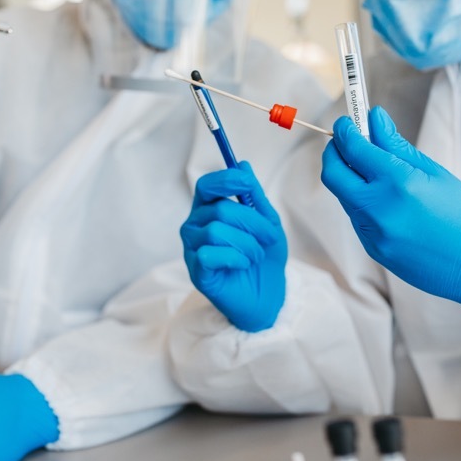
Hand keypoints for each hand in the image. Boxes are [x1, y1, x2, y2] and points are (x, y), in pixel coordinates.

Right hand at [180, 162, 286, 331]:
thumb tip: (243, 164)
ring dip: (246, 244)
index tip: (247, 183)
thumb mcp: (267, 223)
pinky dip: (234, 258)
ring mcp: (192, 249)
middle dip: (253, 222)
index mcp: (209, 210)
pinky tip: (241, 265)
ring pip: (216, 231)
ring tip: (255, 256)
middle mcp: (195, 227)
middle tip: (268, 238)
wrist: (268, 296)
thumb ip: (254, 196)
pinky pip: (209, 254)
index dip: (225, 180)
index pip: (206, 186)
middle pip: (220, 209)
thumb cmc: (264, 258)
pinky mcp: (196, 271)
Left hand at [320, 106, 460, 324]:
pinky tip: (387, 202)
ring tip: (373, 171)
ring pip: (343, 197)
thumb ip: (397, 146)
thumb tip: (375, 118)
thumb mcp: (434, 173)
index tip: (347, 122)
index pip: (354, 149)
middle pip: (333, 174)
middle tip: (346, 142)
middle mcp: (379, 209)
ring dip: (349, 179)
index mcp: (398, 183)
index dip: (346, 131)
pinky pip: (357, 219)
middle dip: (334, 152)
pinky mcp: (373, 250)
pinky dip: (363, 203)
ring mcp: (373, 233)